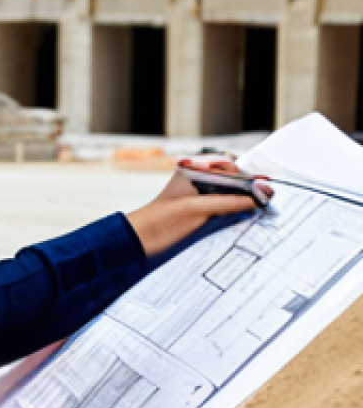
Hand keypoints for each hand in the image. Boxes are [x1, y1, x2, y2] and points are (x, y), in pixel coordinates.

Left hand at [126, 157, 272, 257]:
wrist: (139, 240)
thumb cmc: (161, 221)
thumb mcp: (199, 210)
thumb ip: (230, 202)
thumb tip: (260, 197)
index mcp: (191, 169)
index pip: (229, 166)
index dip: (249, 177)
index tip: (268, 189)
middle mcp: (194, 176)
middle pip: (230, 177)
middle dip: (249, 187)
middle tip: (268, 197)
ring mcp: (196, 192)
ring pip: (227, 190)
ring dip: (243, 198)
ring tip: (261, 205)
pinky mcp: (196, 207)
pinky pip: (221, 202)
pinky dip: (234, 207)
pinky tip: (245, 213)